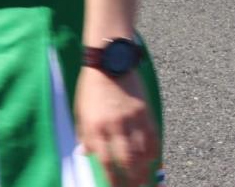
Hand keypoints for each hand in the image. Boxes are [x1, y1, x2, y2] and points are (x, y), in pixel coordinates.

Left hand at [75, 67, 158, 186]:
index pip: (106, 161)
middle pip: (127, 160)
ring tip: (145, 179)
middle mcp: (115, 125)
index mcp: (96, 127)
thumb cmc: (91, 87)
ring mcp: (133, 117)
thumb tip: (86, 154)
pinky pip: (153, 134)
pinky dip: (154, 149)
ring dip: (144, 168)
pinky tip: (153, 158)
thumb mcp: (81, 112)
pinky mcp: (145, 109)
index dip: (112, 179)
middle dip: (132, 179)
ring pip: (142, 150)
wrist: (110, 60)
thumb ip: (84, 135)